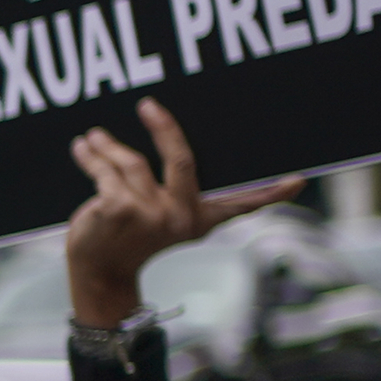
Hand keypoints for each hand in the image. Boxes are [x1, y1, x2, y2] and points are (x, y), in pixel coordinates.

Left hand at [64, 98, 304, 326]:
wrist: (98, 275)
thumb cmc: (129, 241)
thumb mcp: (160, 220)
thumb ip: (171, 192)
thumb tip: (170, 148)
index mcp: (198, 220)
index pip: (241, 205)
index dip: (271, 194)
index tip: (298, 181)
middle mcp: (180, 217)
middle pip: (181, 159)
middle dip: (164, 128)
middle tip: (148, 105)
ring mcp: (150, 213)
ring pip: (130, 161)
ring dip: (108, 146)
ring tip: (94, 137)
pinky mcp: (119, 208)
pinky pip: (105, 170)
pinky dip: (91, 157)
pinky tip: (82, 148)